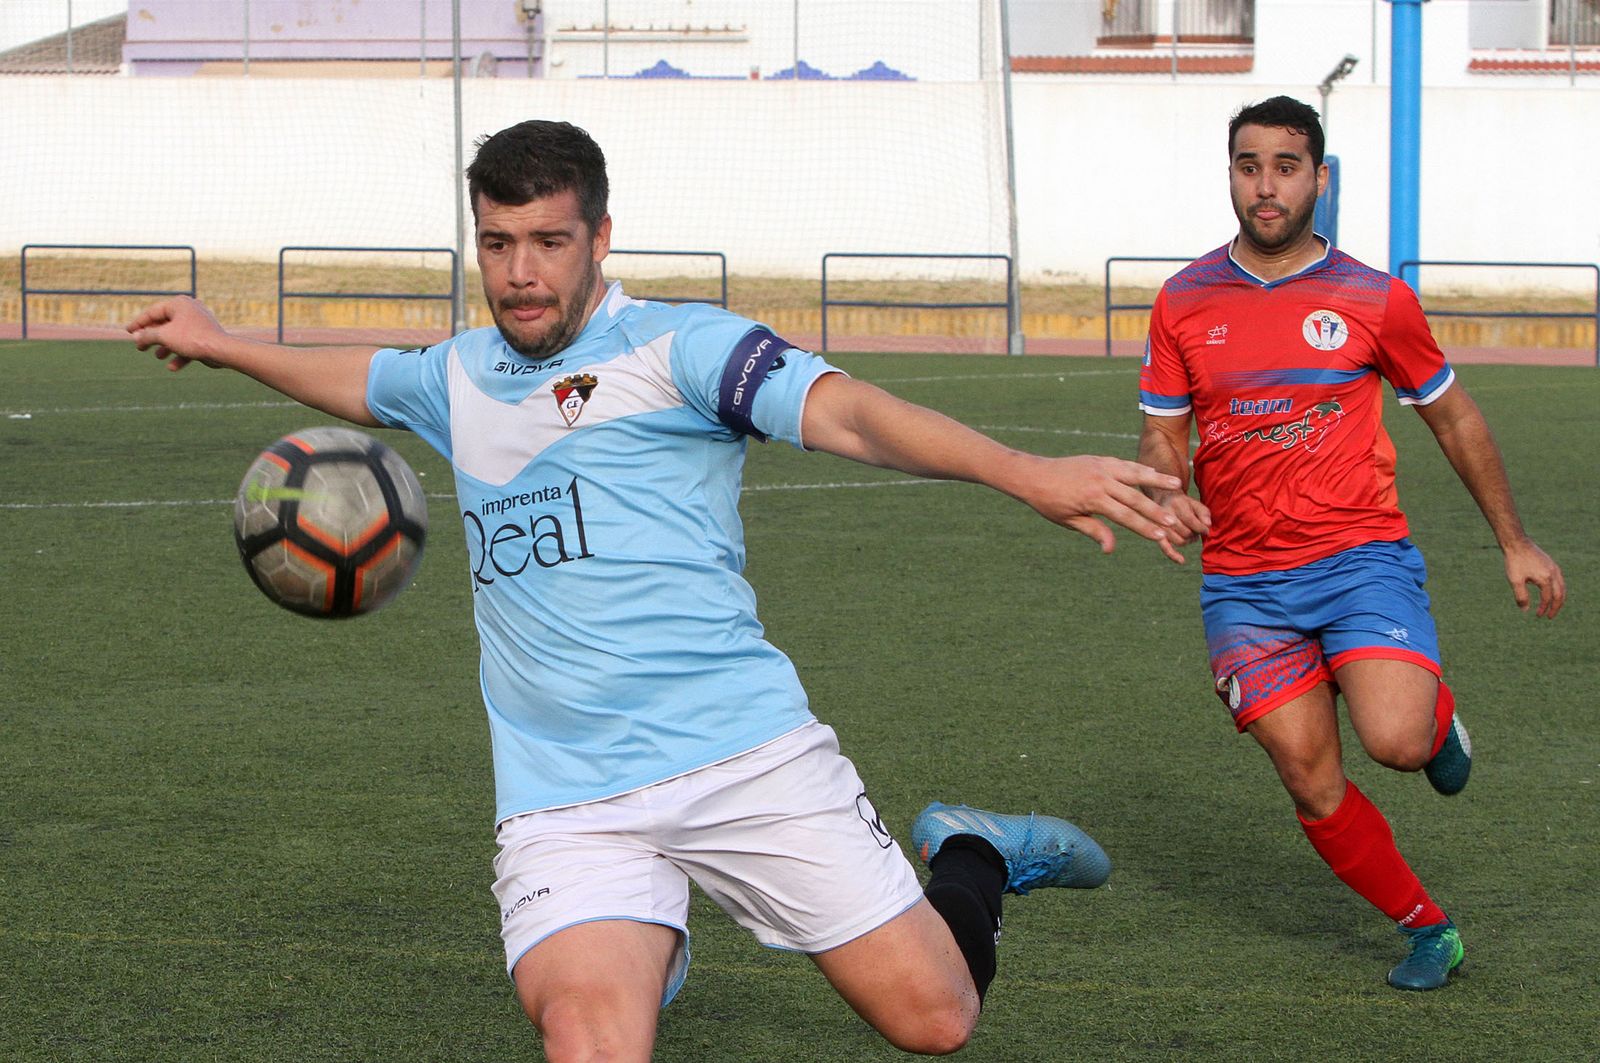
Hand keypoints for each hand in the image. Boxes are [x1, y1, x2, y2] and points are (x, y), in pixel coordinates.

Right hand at [127, 296, 227, 371]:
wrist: (222, 350)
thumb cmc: (192, 339)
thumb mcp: (164, 336)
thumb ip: (147, 336)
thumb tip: (136, 337)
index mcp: (179, 303)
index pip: (153, 312)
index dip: (139, 323)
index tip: (128, 331)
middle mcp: (190, 310)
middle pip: (164, 324)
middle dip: (152, 337)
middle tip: (140, 347)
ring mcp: (199, 323)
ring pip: (176, 335)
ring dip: (166, 347)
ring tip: (157, 356)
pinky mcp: (206, 336)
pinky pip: (189, 344)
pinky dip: (180, 355)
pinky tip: (173, 367)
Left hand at [1019, 454, 1190, 560]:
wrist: (1034, 475)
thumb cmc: (1050, 503)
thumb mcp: (1070, 521)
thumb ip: (1094, 531)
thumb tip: (1111, 549)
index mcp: (1092, 499)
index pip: (1124, 516)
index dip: (1143, 528)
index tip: (1161, 537)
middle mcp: (1100, 481)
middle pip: (1134, 497)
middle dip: (1155, 511)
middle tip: (1174, 521)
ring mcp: (1102, 467)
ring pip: (1135, 474)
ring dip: (1157, 480)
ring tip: (1177, 485)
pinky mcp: (1101, 460)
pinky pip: (1126, 464)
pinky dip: (1141, 469)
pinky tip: (1155, 473)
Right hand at [1146, 489, 1211, 563]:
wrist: (1164, 500)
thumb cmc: (1183, 504)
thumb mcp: (1195, 503)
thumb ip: (1204, 513)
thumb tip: (1208, 525)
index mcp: (1176, 504)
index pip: (1191, 521)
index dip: (1201, 528)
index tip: (1206, 530)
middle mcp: (1165, 514)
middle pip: (1185, 532)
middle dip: (1194, 534)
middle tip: (1196, 530)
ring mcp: (1159, 526)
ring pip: (1179, 541)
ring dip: (1188, 541)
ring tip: (1190, 536)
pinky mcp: (1156, 535)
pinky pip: (1165, 548)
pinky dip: (1173, 555)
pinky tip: (1182, 561)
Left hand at [1504, 538, 1564, 617]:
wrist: (1517, 543)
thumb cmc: (1515, 561)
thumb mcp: (1515, 580)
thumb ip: (1521, 596)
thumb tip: (1525, 610)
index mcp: (1545, 579)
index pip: (1547, 598)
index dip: (1543, 608)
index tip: (1538, 615)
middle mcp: (1553, 573)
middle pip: (1560, 594)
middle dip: (1556, 607)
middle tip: (1550, 616)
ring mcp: (1554, 568)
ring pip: (1562, 587)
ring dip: (1559, 598)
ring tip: (1553, 606)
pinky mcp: (1552, 563)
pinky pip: (1560, 580)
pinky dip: (1558, 589)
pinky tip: (1551, 592)